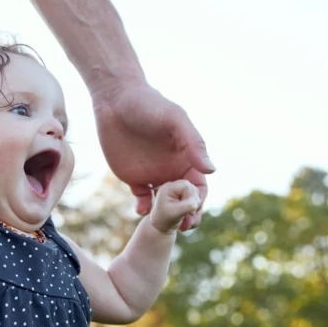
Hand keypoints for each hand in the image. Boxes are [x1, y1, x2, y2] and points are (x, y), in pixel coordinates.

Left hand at [92, 82, 213, 230]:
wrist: (115, 100)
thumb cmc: (149, 104)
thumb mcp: (174, 119)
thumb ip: (193, 143)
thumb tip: (212, 170)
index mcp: (187, 157)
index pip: (199, 185)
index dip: (199, 200)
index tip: (195, 210)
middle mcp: (172, 169)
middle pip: (184, 200)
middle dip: (186, 215)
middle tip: (183, 227)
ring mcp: (153, 175)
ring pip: (165, 204)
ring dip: (167, 216)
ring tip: (163, 223)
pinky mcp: (133, 178)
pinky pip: (142, 199)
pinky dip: (144, 209)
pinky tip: (142, 210)